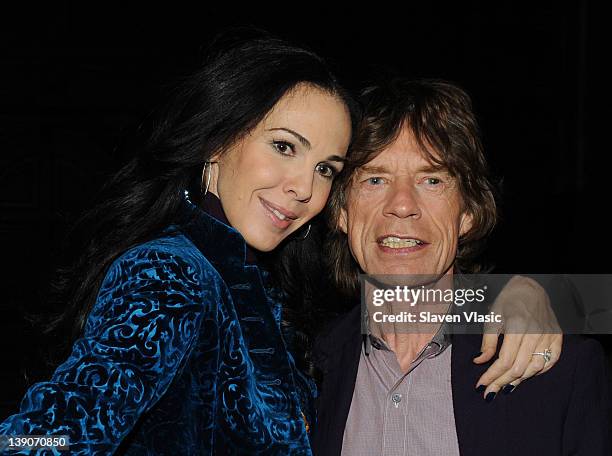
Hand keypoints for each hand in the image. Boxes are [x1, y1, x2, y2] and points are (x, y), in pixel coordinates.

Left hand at [473, 275, 561, 399]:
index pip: (505, 360)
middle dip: (502, 382)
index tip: (481, 386)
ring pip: (535, 368)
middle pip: (519, 368)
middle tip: (490, 392)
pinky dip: (538, 372)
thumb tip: (479, 362)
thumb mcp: (492, 317)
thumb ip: (487, 342)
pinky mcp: (557, 337)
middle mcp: (535, 333)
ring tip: (504, 387)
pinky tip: (525, 376)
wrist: (531, 287)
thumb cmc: (508, 301)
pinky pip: (550, 361)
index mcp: (517, 326)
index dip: (492, 375)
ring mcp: (549, 336)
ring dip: (519, 380)